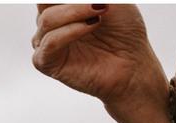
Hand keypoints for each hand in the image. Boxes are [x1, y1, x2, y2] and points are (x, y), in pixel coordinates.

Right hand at [31, 5, 167, 117]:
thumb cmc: (124, 31)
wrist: (132, 63)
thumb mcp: (112, 0)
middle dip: (71, 3)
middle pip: (44, 2)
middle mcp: (50, 23)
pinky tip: (91, 26)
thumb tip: (75, 0)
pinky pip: (50, 42)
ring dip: (75, 12)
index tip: (98, 2)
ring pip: (47, 19)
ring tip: (99, 16)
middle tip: (98, 4)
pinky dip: (71, 31)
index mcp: (61, 7)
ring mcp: (46, 42)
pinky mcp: (46, 62)